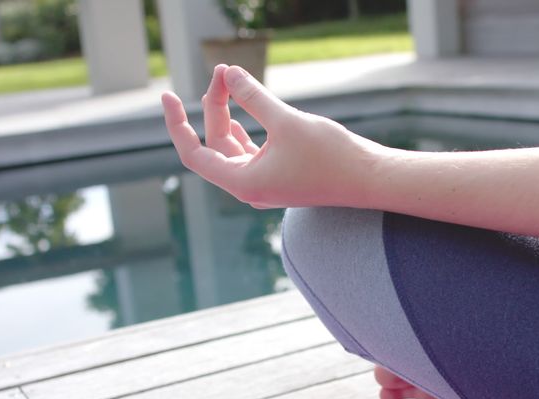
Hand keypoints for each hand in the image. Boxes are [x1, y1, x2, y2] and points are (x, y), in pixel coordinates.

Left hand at [161, 64, 384, 208]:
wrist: (370, 180)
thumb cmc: (331, 156)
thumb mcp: (287, 121)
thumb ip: (254, 97)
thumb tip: (229, 74)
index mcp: (243, 183)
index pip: (194, 154)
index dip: (177, 124)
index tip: (168, 97)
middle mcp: (249, 187)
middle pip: (216, 145)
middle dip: (215, 107)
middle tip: (224, 71)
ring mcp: (265, 184)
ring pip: (234, 147)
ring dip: (228, 116)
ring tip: (228, 82)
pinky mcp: (281, 177)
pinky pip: (251, 152)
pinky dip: (244, 129)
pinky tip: (242, 110)